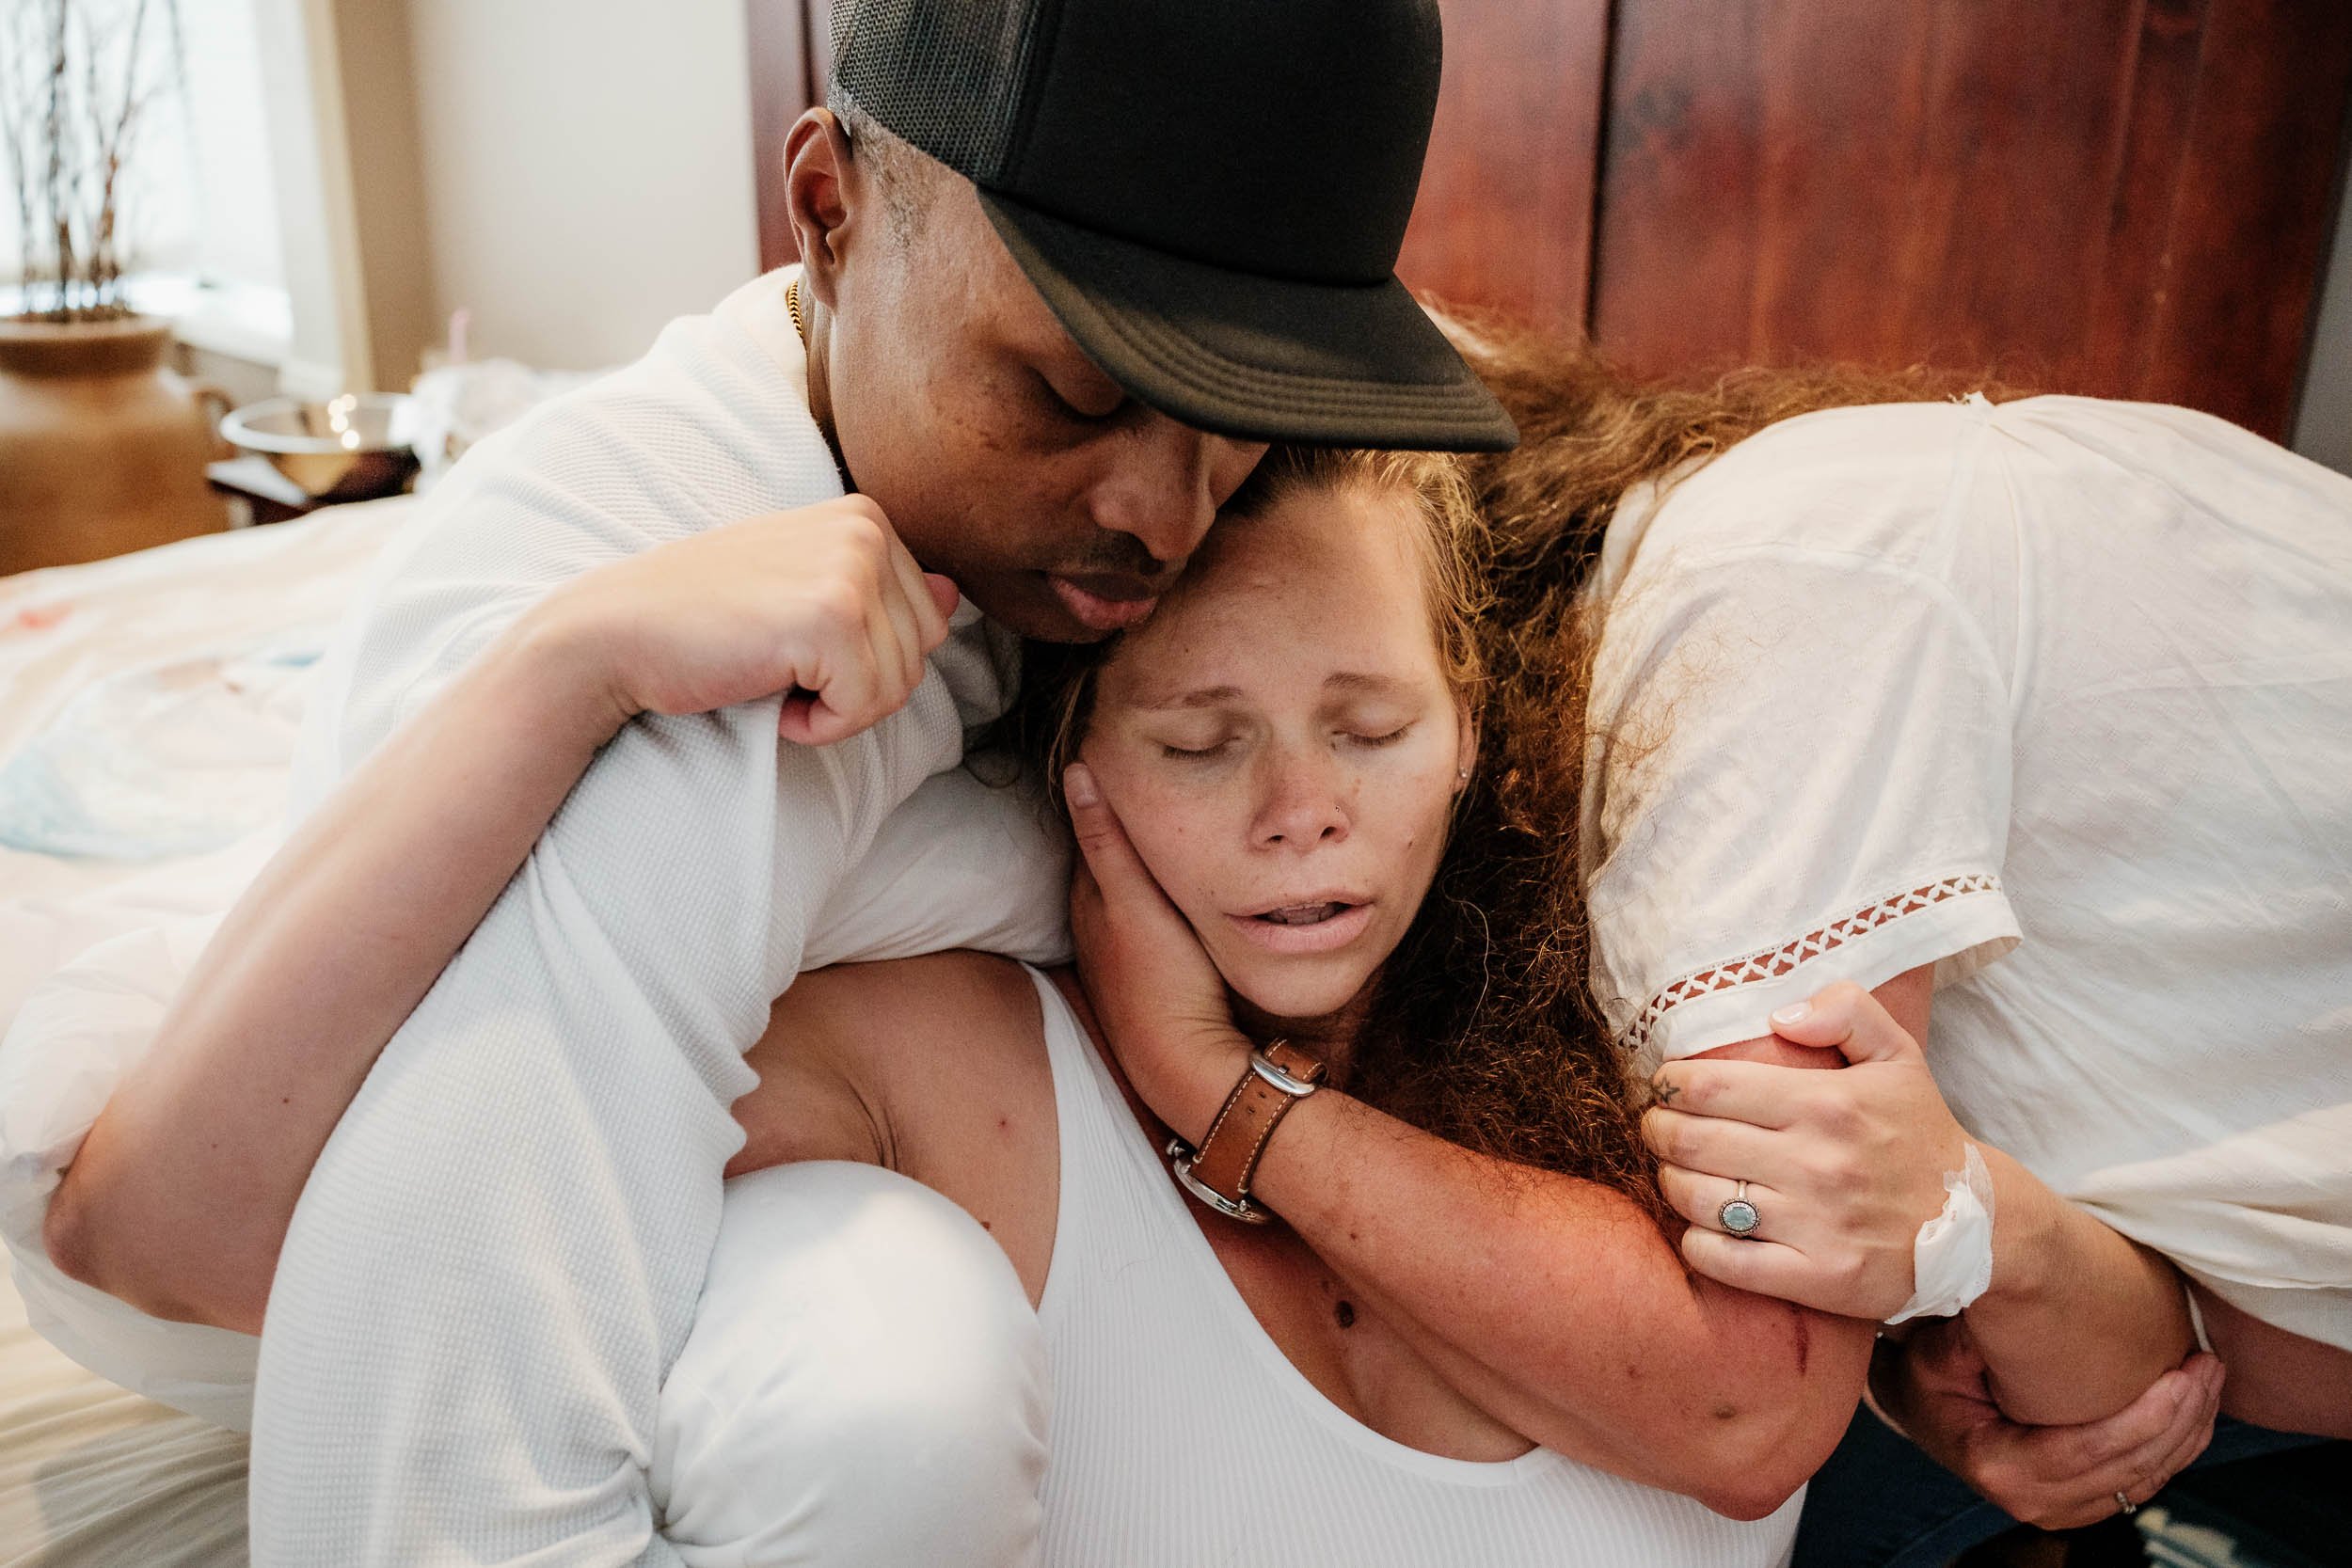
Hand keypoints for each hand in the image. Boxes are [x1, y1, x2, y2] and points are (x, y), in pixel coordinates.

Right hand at [527, 496, 959, 746]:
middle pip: (923, 656)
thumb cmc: (705, 617)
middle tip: (782, 666)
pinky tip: (772, 696)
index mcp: (866, 516)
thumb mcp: (800, 589)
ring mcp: (853, 569)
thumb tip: (953, 593)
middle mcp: (867, 530)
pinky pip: (866, 706)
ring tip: (774, 675)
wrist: (617, 633)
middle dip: (859, 687)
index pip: (928, 623)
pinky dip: (821, 725)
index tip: (795, 645)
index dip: (866, 660)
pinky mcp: (832, 618)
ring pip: (901, 686)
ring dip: (838, 708)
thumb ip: (881, 588)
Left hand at [1063, 762, 1249, 1143]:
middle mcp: (1095, 923)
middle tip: (1153, 779)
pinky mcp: (1145, 973)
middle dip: (1123, 824)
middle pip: (1107, 859)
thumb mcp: (1135, 901)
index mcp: (1090, 898)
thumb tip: (1076, 771)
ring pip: (1125, 890)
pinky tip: (1175, 890)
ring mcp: (1119, 951)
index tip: (1124, 754)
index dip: (1105, 793)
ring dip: (1139, 861)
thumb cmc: (1162, 978)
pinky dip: (1153, 894)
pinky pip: (1145, 917)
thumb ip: (1107, 840)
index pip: (1090, 829)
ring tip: (1170, 824)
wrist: (1182, 1062)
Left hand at [1644, 982, 1970, 1316]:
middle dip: (1657, 1131)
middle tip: (1657, 1128)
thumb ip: (1846, 1010)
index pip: (1708, 1087)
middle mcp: (1818, 1163)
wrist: (1980, 1225)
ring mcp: (1816, 1225)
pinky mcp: (1818, 1278)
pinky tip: (1704, 1226)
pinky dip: (1696, 1241)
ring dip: (1671, 1183)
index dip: (1668, 1085)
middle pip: (1688, 1142)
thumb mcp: (1898, 1054)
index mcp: (1827, 1103)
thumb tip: (1779, 1015)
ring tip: (1678, 1172)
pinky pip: (1722, 1259)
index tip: (1664, 1088)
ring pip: (1696, 1200)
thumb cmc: (1919, 1133)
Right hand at [1881, 1318, 2225, 1528]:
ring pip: (2145, 1480)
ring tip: (2211, 1379)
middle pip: (2129, 1470)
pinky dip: (2174, 1446)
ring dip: (2187, 1433)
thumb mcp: (1935, 1351)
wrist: (1916, 1406)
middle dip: (2181, 1420)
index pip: (2092, 1451)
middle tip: (2209, 1366)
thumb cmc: (1926, 1375)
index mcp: (2003, 1469)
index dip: (2147, 1417)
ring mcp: (2059, 1509)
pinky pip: (2141, 1481)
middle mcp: (2034, 1502)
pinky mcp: (2080, 1501)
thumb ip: (1975, 1336)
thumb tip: (2013, 1303)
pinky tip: (2194, 1406)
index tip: (2183, 1374)